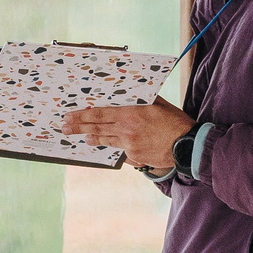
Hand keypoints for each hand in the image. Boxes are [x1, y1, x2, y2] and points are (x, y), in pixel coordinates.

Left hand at [62, 98, 192, 169]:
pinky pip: (121, 150)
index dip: (81, 116)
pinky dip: (116, 146)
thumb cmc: (175, 122)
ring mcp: (129, 146)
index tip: (69, 116)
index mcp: (130, 114)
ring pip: (106, 140)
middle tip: (65, 128)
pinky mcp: (134, 157)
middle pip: (96, 129)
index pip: (99, 114)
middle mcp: (126, 130)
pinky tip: (110, 144)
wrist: (188, 145)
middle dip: (78, 128)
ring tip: (83, 138)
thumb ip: (142, 100)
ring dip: (92, 139)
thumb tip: (130, 94)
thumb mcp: (158, 104)